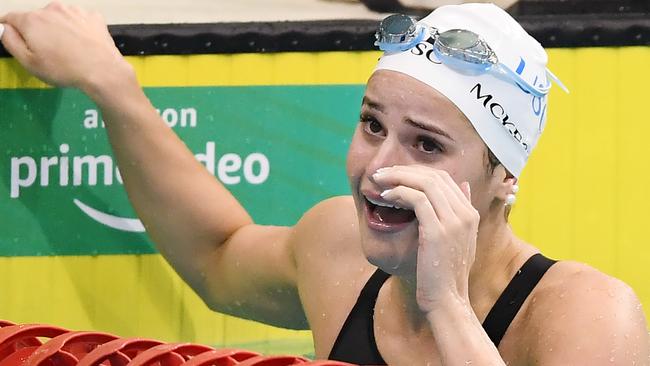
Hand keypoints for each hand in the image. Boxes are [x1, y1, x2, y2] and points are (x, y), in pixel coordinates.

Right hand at [0, 2, 128, 89]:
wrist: (103, 71)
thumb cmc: (63, 70)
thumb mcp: (29, 62)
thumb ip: (10, 41)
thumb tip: (2, 27)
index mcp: (32, 20)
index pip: (11, 18)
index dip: (10, 30)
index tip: (17, 41)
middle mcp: (52, 9)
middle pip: (37, 18)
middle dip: (38, 31)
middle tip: (48, 52)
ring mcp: (74, 11)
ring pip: (59, 18)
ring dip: (59, 29)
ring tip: (68, 49)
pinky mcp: (93, 16)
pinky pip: (79, 21)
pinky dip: (78, 29)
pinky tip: (83, 44)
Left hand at [372, 165, 478, 311]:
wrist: (446, 300)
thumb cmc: (444, 274)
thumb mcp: (458, 240)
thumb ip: (459, 214)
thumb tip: (463, 185)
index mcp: (470, 213)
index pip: (444, 178)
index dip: (417, 171)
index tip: (395, 174)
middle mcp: (465, 213)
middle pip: (434, 176)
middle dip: (404, 170)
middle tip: (382, 173)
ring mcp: (454, 221)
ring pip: (425, 183)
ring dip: (398, 178)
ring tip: (379, 181)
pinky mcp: (438, 230)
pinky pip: (417, 199)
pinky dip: (399, 193)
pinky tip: (386, 196)